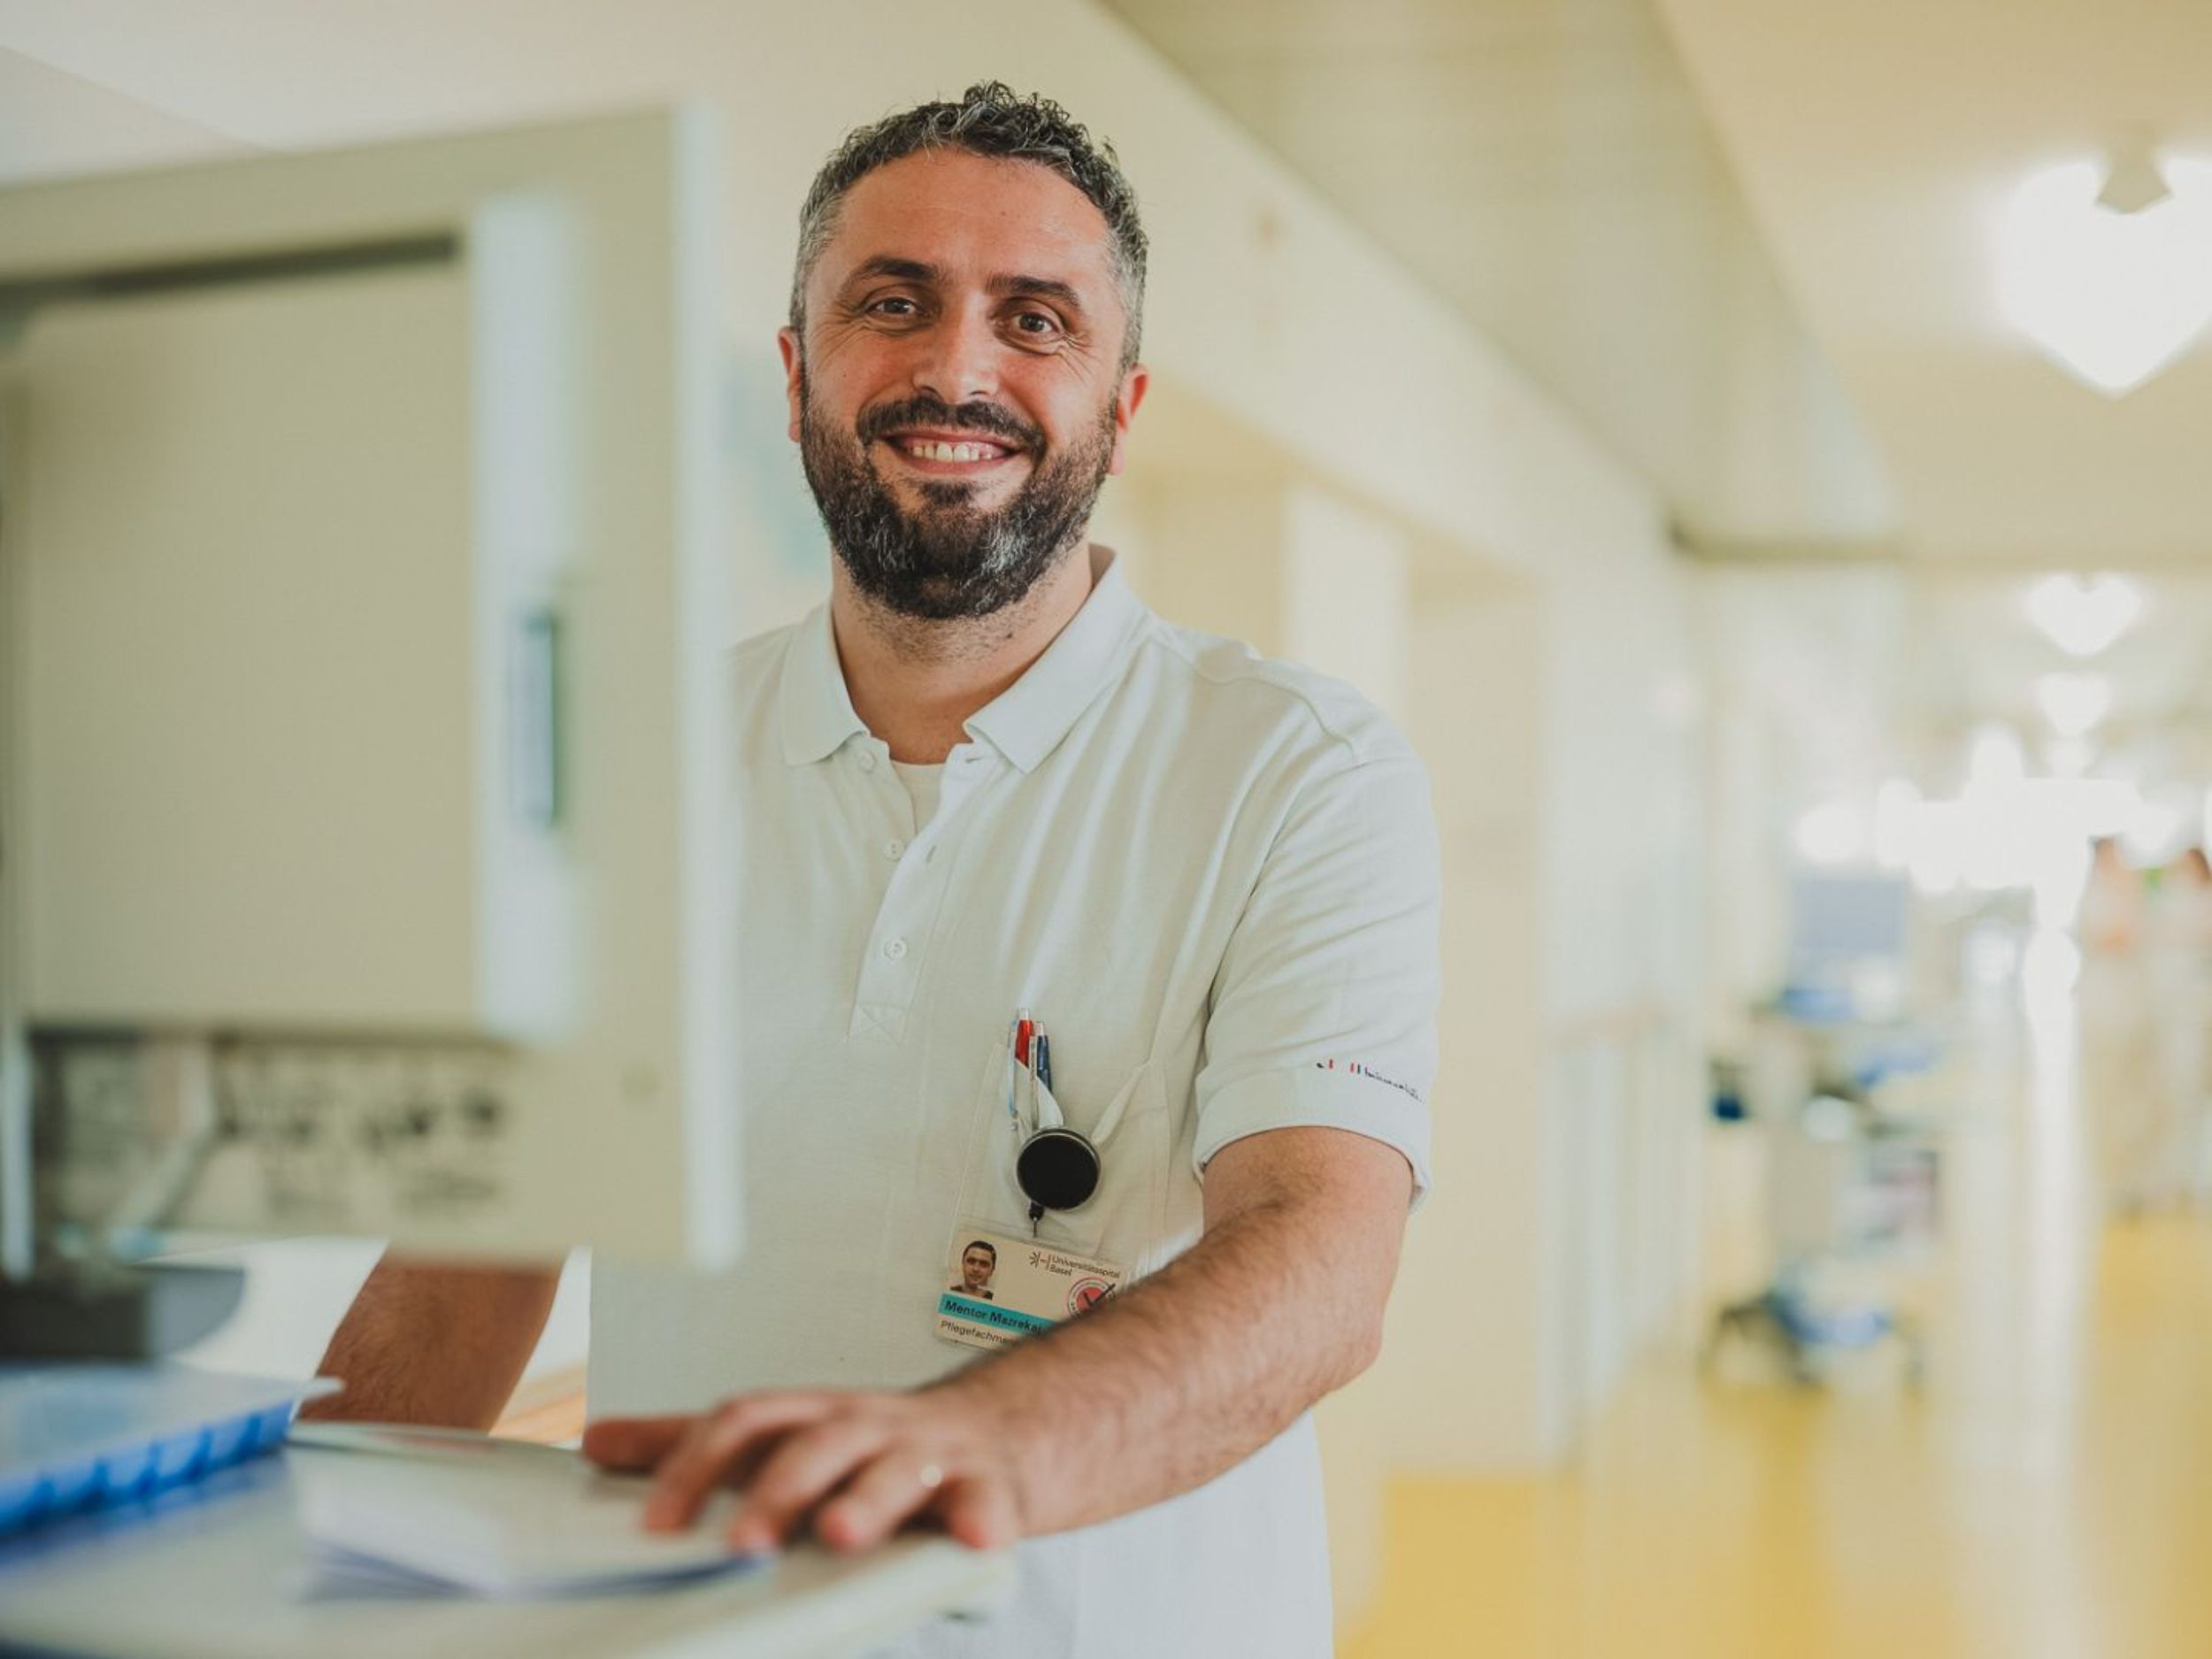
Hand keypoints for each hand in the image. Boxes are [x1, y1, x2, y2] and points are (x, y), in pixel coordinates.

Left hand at [581, 1388, 1025, 1554]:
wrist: (996, 1432)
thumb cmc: (874, 1443)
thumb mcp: (785, 1435)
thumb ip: (694, 1444)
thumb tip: (594, 1442)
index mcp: (812, 1414)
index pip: (747, 1422)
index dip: (699, 1467)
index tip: (659, 1525)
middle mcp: (866, 1424)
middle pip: (817, 1444)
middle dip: (778, 1492)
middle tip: (743, 1545)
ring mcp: (927, 1453)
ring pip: (895, 1470)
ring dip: (867, 1500)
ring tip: (840, 1534)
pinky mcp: (984, 1486)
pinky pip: (984, 1500)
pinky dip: (981, 1517)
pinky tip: (976, 1537)